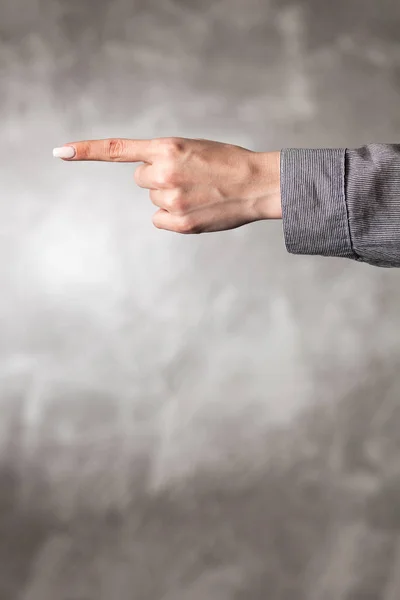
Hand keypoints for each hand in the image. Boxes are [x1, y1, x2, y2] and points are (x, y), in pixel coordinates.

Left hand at [53, 137, 281, 232]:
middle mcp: (164, 172)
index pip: (117, 149)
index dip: (86, 150)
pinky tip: (196, 210)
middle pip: (140, 179)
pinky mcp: (180, 223)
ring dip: (170, 197)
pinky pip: (160, 220)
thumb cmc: (229, 163)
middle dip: (158, 179)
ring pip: (153, 200)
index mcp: (168, 147)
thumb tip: (146, 180)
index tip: (60, 152)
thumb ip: (165, 157)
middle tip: (188, 178)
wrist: (259, 184)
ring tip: (199, 193)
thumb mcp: (194, 147)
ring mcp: (172, 200)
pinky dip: (173, 218)